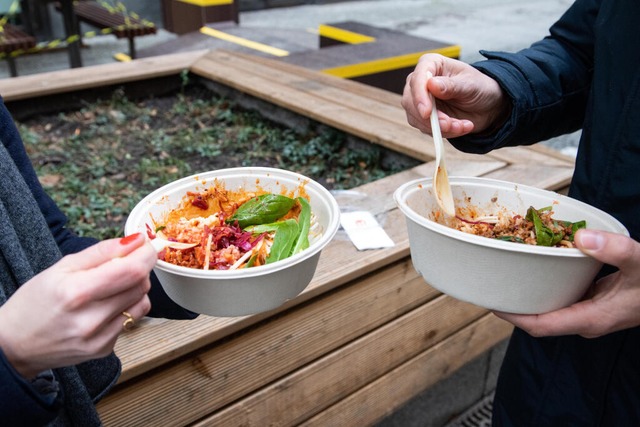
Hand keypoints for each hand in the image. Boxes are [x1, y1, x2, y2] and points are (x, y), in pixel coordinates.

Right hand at [0, 233, 155, 378]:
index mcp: (76, 292)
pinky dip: (125, 308)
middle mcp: (90, 319)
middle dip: (139, 268)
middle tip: (124, 263)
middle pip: (141, 285)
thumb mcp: (62, 267)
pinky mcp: (104, 349)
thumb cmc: (35, 301)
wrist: (15, 345)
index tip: (146, 244)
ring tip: (111, 287)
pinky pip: (131, 320)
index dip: (146, 254)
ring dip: (135, 289)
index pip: (131, 271)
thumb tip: (137, 239)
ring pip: (142, 302)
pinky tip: (104, 307)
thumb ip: (102, 251)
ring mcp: (99, 338)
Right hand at [401, 53, 510, 137]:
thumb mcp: (470, 84)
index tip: (427, 112)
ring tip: (461, 126)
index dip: (419, 96)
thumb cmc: (479, 88)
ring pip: (416, 118)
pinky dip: (443, 132)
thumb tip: (431, 84)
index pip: (417, 78)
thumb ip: (451, 86)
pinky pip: (425, 129)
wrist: (486, 106)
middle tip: (449, 125)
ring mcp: (419, 100)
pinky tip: (460, 127)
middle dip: (430, 118)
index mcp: (431, 64)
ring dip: (439, 127)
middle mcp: (420, 81)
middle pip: (410, 101)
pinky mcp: (422, 117)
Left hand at [494, 229, 639, 337]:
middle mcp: (586, 319)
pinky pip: (564, 296)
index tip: (490, 303)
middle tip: (492, 283)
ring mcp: (591, 311)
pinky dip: (549, 283)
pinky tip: (540, 265)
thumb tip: (581, 238)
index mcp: (590, 318)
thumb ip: (615, 251)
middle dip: (514, 305)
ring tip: (507, 273)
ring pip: (551, 306)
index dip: (512, 317)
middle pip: (539, 318)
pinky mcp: (597, 301)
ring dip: (530, 293)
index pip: (540, 326)